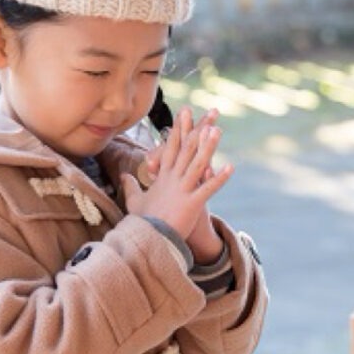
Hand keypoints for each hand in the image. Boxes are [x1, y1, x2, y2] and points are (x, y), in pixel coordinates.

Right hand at [122, 107, 232, 247]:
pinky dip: (219, 179)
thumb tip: (123, 175)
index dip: (179, 129)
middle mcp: (173, 180)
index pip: (170, 148)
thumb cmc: (141, 222)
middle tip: (208, 113)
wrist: (146, 240)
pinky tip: (230, 167)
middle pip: (186, 150)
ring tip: (218, 131)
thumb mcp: (134, 202)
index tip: (185, 113)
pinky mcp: (191, 205)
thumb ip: (131, 186)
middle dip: (196, 129)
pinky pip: (207, 190)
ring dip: (208, 147)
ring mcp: (182, 191)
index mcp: (162, 178)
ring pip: (197, 165)